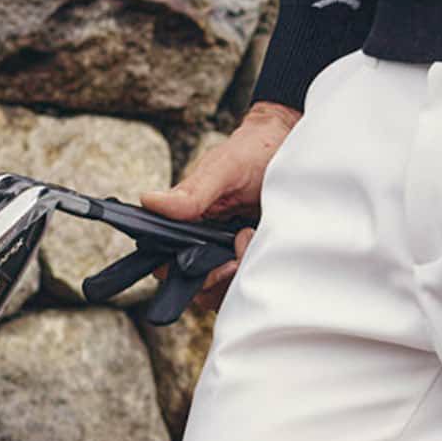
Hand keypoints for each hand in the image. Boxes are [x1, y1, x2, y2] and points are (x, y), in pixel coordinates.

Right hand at [141, 102, 300, 307]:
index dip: (181, 272)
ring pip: (225, 291)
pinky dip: (256, 273)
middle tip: (236, 250)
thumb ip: (190, 192)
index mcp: (189, 225)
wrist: (292, 150)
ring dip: (238, 276)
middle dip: (216, 277)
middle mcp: (207, 244)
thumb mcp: (222, 169)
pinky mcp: (256, 259)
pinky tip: (262, 246)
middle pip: (199, 287)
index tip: (201, 262)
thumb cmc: (252, 153)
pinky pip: (250, 283)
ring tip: (250, 237)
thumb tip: (149, 202)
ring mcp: (232, 255)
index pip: (170, 265)